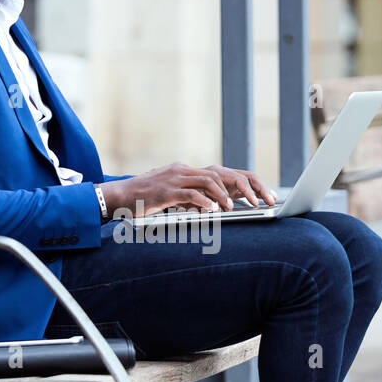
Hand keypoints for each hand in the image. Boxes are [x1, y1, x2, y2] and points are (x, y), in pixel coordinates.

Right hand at [100, 162, 274, 216]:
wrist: (116, 197)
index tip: (265, 197)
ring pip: (210, 180)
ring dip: (226, 195)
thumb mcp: (173, 197)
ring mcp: (175, 178)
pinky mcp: (166, 189)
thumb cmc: (144, 201)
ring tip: (236, 209)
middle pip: (224, 173)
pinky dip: (205, 202)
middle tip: (263, 202)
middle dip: (247, 187)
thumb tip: (215, 208)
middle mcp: (184, 170)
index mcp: (188, 171)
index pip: (224, 172)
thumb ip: (192, 199)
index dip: (247, 184)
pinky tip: (214, 212)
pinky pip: (191, 193)